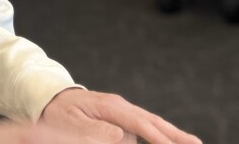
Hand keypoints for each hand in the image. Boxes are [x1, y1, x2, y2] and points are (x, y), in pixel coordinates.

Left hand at [39, 88, 202, 143]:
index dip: (159, 138)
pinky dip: (157, 133)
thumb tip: (121, 135)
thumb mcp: (71, 124)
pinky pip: (142, 126)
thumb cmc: (57, 113)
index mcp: (110, 107)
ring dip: (170, 134)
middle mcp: (120, 107)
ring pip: (150, 123)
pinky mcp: (119, 117)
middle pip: (152, 121)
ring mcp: (120, 111)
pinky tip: (167, 139)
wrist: (48, 98)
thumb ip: (95, 131)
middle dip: (175, 134)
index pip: (140, 125)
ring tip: (190, 142)